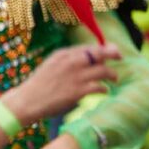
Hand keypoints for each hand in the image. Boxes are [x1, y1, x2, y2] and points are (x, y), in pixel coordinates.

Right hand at [3, 44, 120, 124]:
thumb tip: (88, 59)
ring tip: (114, 78)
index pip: (89, 47)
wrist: (27, 100)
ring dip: (112, 74)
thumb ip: (68, 60)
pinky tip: (104, 90)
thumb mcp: (51, 65)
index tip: (110, 51)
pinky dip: (104, 88)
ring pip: (104, 70)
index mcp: (64, 54)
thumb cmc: (39, 85)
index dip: (103, 48)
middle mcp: (71, 62)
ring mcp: (76, 76)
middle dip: (113, 53)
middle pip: (100, 53)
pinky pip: (100, 87)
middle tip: (120, 57)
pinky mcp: (78, 91)